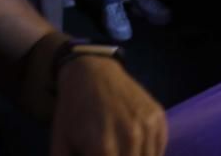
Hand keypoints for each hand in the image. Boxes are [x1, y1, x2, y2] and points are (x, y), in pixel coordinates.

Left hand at [51, 56, 166, 155]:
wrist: (91, 73)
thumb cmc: (73, 113)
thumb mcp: (61, 146)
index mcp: (103, 148)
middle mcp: (131, 137)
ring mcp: (148, 126)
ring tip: (120, 153)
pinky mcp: (159, 117)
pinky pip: (159, 149)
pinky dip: (150, 155)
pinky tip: (134, 151)